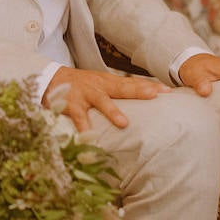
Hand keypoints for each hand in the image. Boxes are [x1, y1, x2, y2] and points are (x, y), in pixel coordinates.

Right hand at [44, 66, 168, 131]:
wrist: (51, 78)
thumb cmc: (81, 85)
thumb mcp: (101, 84)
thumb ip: (119, 91)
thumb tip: (145, 98)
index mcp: (108, 82)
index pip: (132, 83)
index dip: (150, 85)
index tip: (168, 91)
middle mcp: (99, 86)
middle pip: (122, 88)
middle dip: (138, 91)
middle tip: (155, 95)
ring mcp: (85, 95)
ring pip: (101, 102)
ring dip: (112, 111)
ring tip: (124, 123)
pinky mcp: (71, 105)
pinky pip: (79, 119)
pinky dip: (84, 130)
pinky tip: (90, 141)